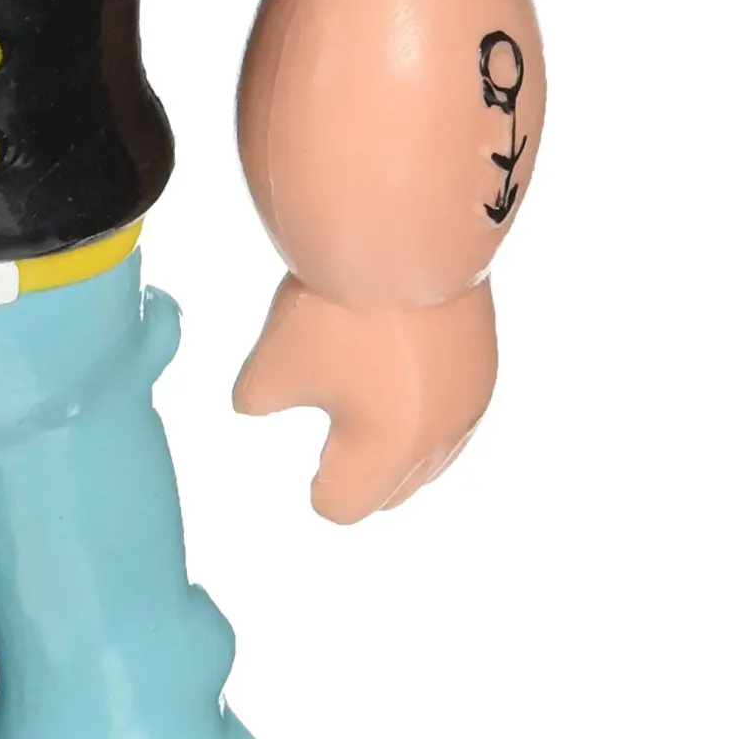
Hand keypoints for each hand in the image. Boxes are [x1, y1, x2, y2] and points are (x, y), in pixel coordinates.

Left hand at [234, 274, 496, 523]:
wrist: (407, 233)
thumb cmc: (340, 311)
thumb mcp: (275, 362)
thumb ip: (259, 398)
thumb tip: (254, 405)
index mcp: (385, 454)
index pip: (346, 506)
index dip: (321, 488)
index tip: (310, 468)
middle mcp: (437, 440)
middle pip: (396, 489)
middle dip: (365, 473)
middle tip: (336, 436)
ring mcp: (467, 400)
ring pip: (433, 452)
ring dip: (402, 440)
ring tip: (371, 398)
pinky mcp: (484, 359)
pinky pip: (454, 409)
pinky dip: (427, 402)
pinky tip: (403, 364)